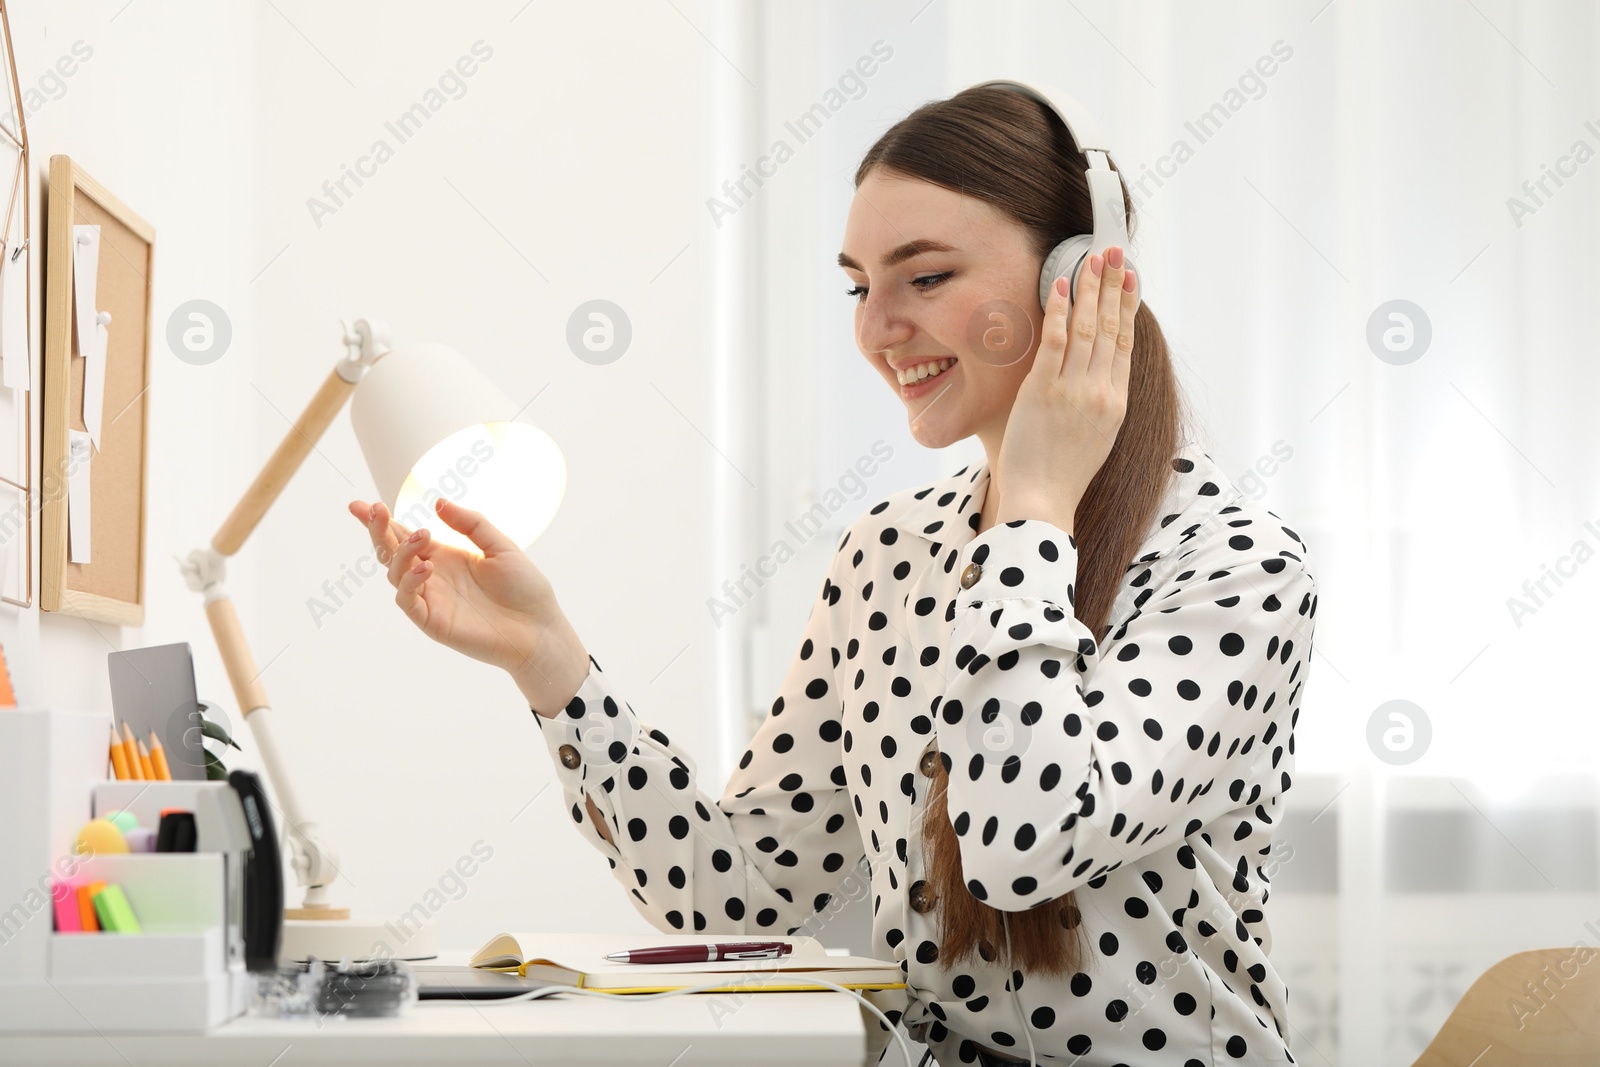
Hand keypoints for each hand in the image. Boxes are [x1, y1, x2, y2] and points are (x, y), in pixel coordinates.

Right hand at [346, 497, 587, 714]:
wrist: (538, 628)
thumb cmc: (524, 588)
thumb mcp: (500, 546)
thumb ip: (471, 523)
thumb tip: (438, 502)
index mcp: (444, 556)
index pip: (405, 535)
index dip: (382, 521)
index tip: (359, 505)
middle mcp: (431, 576)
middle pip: (392, 552)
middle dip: (379, 531)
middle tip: (375, 511)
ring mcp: (430, 599)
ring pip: (395, 574)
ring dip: (401, 552)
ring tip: (421, 536)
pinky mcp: (432, 622)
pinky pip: (408, 601)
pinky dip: (410, 582)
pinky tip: (426, 567)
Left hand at [994, 245, 1138, 531]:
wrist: (1043, 502)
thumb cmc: (1062, 476)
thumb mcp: (1096, 438)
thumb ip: (1099, 404)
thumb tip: (1097, 378)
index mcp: (1115, 402)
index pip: (1124, 343)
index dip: (1127, 307)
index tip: (1131, 279)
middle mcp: (1100, 391)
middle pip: (1109, 327)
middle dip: (1113, 285)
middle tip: (1115, 252)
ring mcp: (1073, 389)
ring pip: (1086, 328)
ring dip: (1090, 289)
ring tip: (1093, 258)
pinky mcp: (1044, 391)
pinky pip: (1054, 342)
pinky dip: (1058, 310)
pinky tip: (1060, 285)